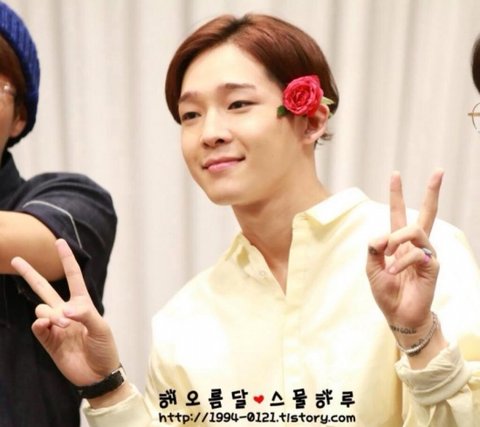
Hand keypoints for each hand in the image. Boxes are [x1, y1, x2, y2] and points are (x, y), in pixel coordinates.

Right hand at [11, 239, 119, 386]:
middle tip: (15, 259)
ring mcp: (56, 326)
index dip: (66, 260)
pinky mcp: (48, 340)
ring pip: (41, 308)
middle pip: (44, 288)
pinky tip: (46, 325)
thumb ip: (85, 315)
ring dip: (50, 313)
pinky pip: (38, 327)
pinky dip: (40, 324)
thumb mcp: (101, 329)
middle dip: (30, 274)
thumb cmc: (105, 348)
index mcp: (83, 304)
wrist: (98, 374)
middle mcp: (66, 311)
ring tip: (64, 324)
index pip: (73, 277)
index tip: (59, 242)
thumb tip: (65, 310)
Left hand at [366, 170, 442, 330]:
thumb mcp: (371, 268)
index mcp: (398, 242)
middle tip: (439, 171)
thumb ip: (373, 250)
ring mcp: (425, 253)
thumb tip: (381, 235)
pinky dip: (399, 262)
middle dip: (432, 191)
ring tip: (387, 258)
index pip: (398, 213)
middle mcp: (414, 244)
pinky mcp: (432, 265)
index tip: (395, 174)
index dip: (396, 194)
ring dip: (396, 240)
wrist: (398, 315)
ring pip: (414, 230)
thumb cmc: (386, 292)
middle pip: (426, 212)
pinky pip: (414, 253)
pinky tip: (393, 272)